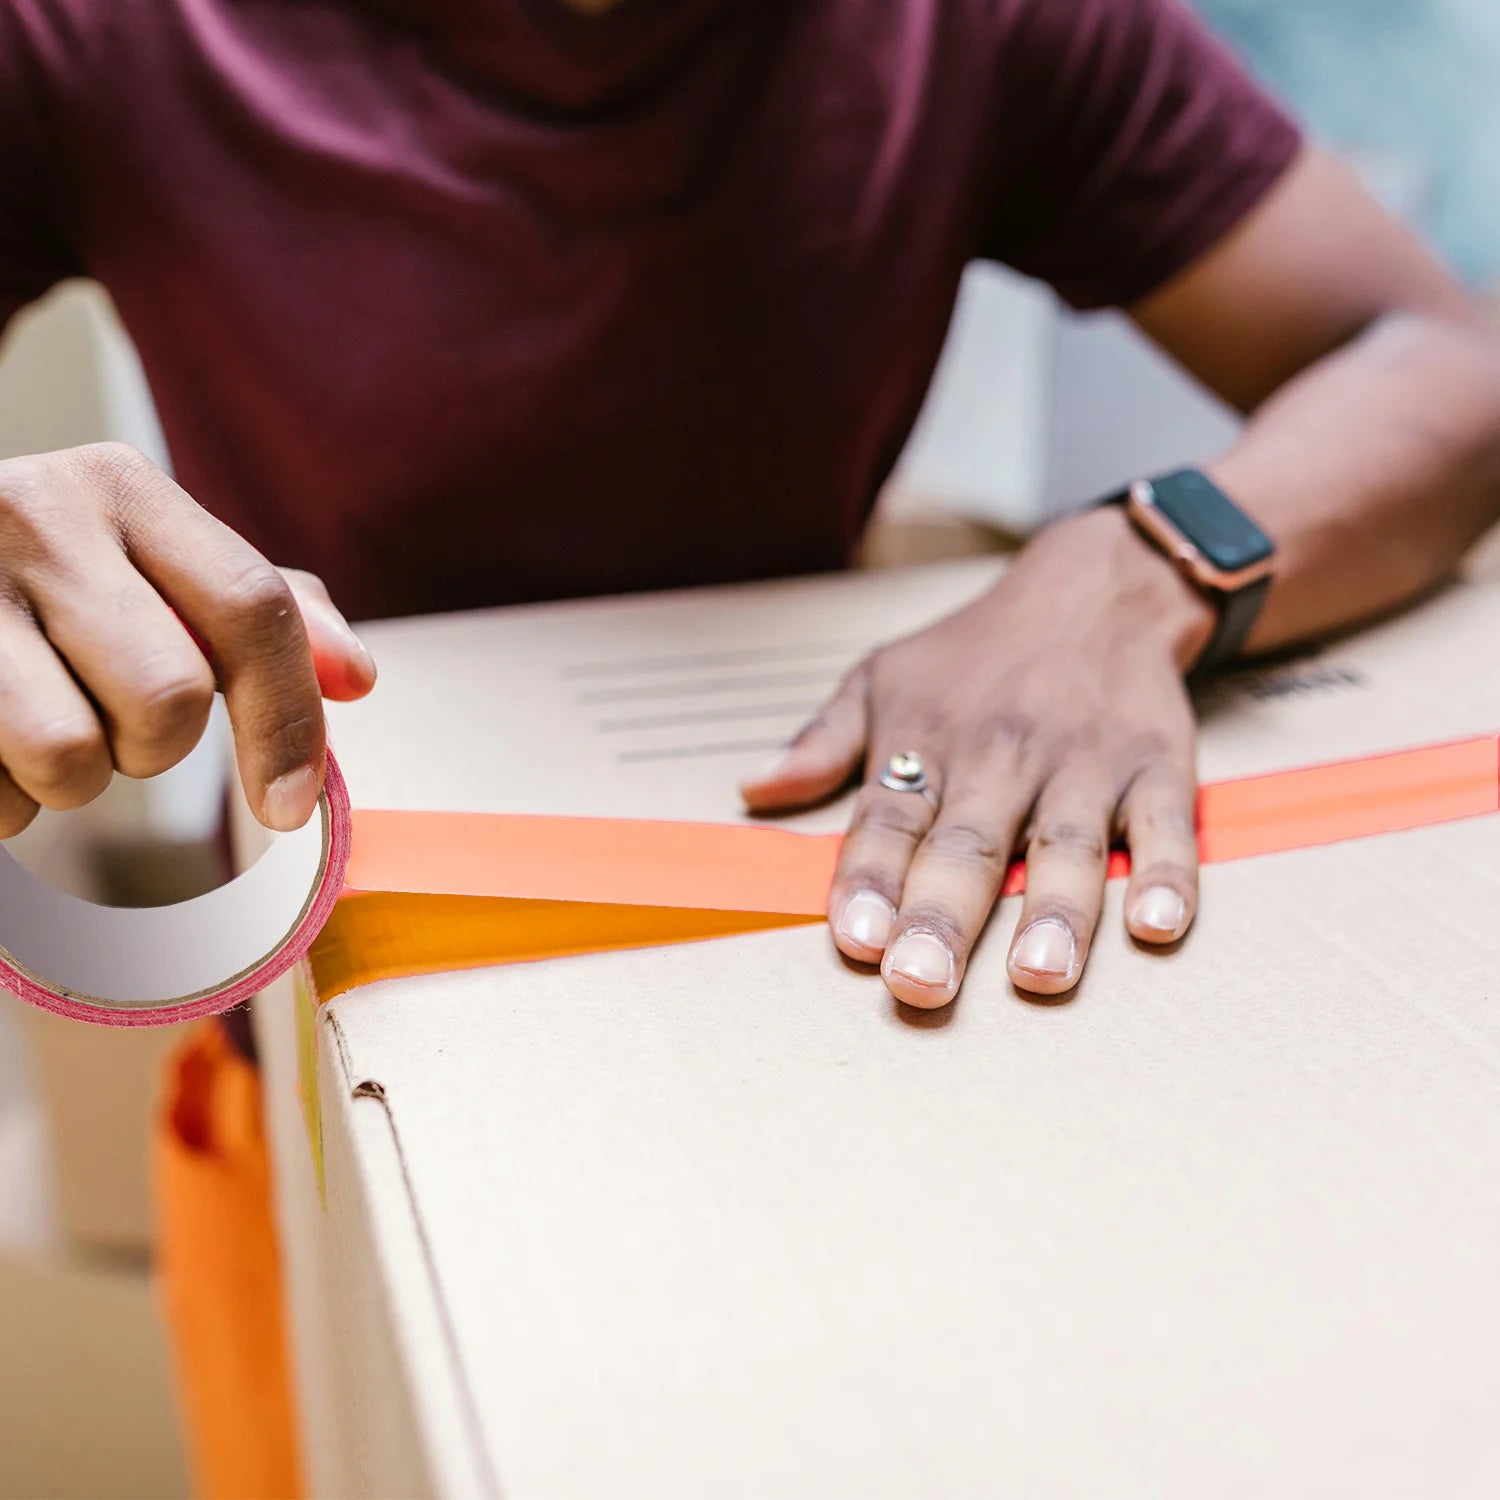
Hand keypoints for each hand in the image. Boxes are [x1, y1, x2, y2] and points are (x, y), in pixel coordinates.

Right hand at [0, 443, 374, 836]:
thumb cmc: (46, 582)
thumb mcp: (148, 563)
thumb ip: (256, 612)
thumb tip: (355, 677)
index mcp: (119, 484)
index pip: (255, 607)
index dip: (288, 721)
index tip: (291, 808)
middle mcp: (34, 513)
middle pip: (171, 698)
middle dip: (153, 747)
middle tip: (107, 718)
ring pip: (72, 756)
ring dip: (68, 780)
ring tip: (33, 724)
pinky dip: (1, 799)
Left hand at [742, 507, 1215, 1004]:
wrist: (1094, 588)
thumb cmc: (974, 653)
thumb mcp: (882, 676)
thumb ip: (822, 742)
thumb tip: (754, 791)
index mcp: (928, 743)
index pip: (888, 820)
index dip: (868, 879)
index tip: (855, 940)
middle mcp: (1003, 756)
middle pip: (968, 846)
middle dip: (943, 917)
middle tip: (923, 983)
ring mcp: (1085, 763)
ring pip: (1068, 844)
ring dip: (1055, 911)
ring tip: (1038, 975)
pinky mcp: (1158, 765)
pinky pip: (1166, 824)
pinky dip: (1168, 873)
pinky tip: (1160, 924)